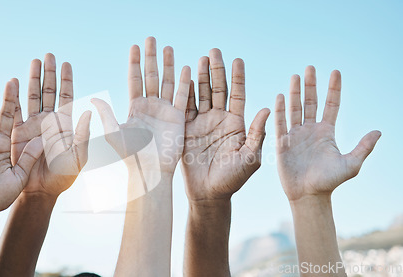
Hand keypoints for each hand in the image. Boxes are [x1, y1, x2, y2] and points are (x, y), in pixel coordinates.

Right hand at [11, 54, 90, 196]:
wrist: (39, 192)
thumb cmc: (63, 178)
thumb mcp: (77, 158)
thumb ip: (83, 135)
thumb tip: (88, 111)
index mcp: (65, 125)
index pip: (66, 97)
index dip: (66, 81)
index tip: (66, 63)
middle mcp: (49, 121)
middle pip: (49, 92)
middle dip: (49, 73)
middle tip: (49, 55)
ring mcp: (32, 125)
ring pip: (33, 97)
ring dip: (33, 79)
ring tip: (34, 61)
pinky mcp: (17, 132)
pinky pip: (15, 110)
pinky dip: (14, 96)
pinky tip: (14, 81)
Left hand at [92, 37, 190, 175]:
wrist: (151, 172)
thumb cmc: (130, 156)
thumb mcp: (114, 133)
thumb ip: (106, 114)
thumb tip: (93, 97)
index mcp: (134, 108)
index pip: (134, 79)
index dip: (135, 63)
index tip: (135, 46)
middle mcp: (150, 106)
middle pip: (151, 76)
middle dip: (151, 57)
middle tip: (151, 39)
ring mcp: (165, 111)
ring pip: (167, 82)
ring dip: (168, 65)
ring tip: (168, 47)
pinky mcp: (178, 118)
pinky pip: (182, 96)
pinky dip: (185, 82)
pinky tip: (186, 67)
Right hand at [181, 49, 269, 201]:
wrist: (209, 195)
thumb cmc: (234, 180)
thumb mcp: (250, 158)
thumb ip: (258, 134)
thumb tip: (266, 109)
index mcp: (237, 124)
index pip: (238, 95)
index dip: (238, 78)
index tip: (237, 60)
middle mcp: (220, 119)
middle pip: (218, 89)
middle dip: (217, 70)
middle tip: (214, 51)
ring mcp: (202, 123)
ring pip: (201, 95)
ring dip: (200, 77)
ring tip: (200, 59)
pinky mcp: (186, 130)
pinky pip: (185, 108)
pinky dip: (184, 93)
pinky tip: (183, 78)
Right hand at [275, 66, 380, 201]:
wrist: (308, 195)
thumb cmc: (329, 182)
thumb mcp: (351, 164)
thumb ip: (363, 147)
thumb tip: (378, 132)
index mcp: (326, 132)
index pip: (331, 105)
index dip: (333, 89)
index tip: (335, 72)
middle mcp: (310, 130)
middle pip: (310, 102)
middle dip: (311, 85)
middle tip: (310, 68)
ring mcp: (295, 135)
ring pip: (295, 109)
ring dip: (295, 93)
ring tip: (295, 76)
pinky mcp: (282, 142)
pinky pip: (281, 123)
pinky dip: (280, 109)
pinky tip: (280, 96)